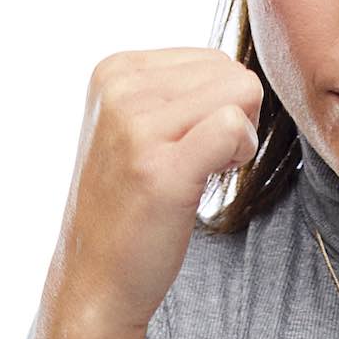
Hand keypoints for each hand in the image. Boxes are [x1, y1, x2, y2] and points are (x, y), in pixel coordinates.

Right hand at [41, 47, 263, 338]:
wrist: (95, 280)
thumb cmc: (132, 202)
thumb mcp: (137, 123)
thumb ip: (179, 86)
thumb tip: (242, 68)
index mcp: (114, 69)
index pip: (215, 58)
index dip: (220, 104)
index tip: (182, 143)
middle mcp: (118, 88)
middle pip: (234, 72)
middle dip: (233, 117)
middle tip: (192, 161)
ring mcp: (135, 126)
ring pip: (242, 94)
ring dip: (237, 140)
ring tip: (193, 172)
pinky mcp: (160, 168)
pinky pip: (235, 127)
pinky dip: (239, 154)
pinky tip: (207, 180)